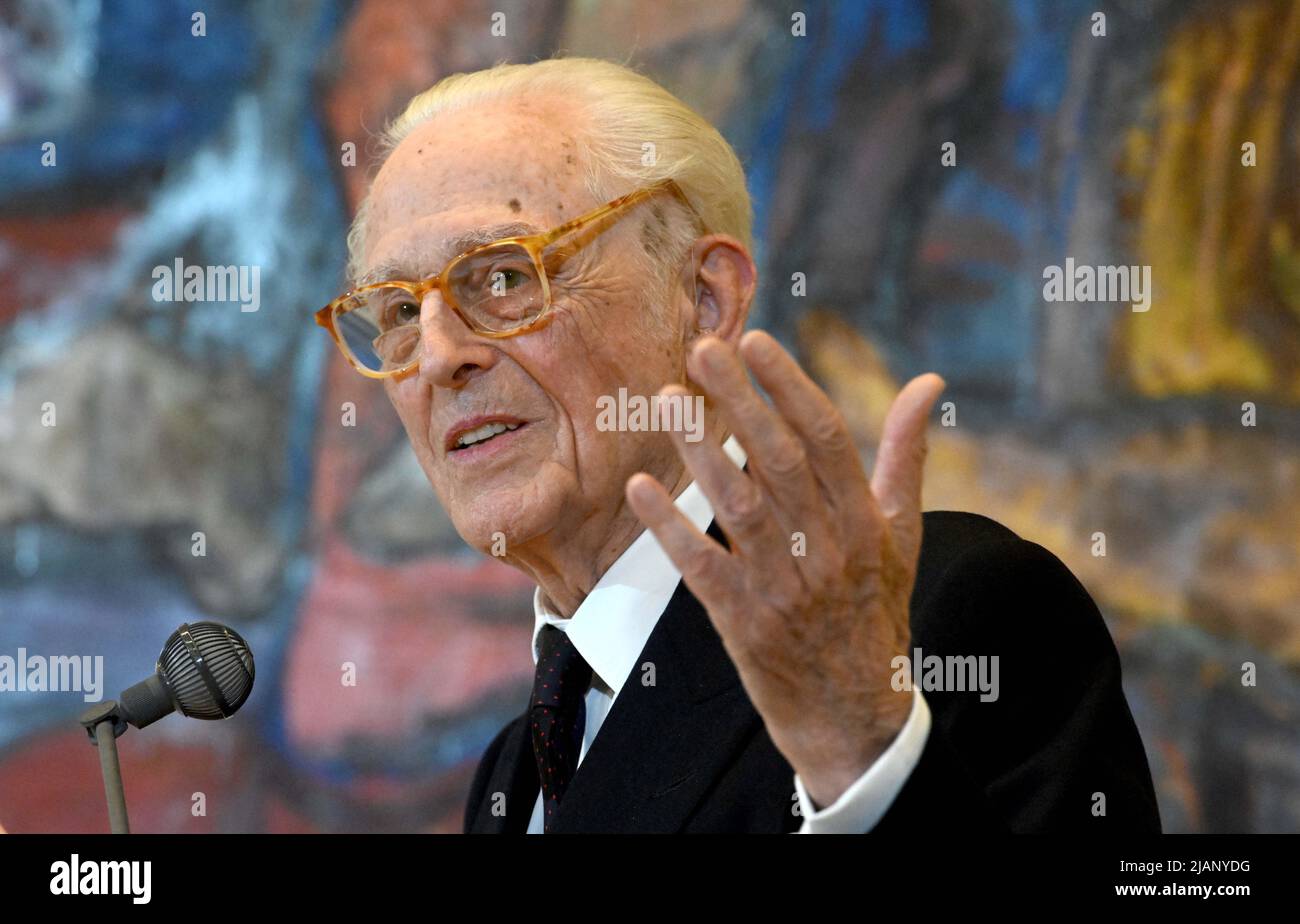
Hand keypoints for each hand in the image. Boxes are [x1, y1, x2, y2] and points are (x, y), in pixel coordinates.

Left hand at [626, 330, 944, 807]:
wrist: (855, 715)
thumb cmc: (875, 611)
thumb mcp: (903, 535)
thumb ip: (905, 454)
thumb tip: (928, 381)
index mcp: (865, 521)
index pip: (827, 438)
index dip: (789, 386)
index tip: (756, 341)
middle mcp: (827, 548)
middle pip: (779, 461)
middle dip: (740, 401)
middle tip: (701, 350)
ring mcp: (783, 587)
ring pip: (738, 506)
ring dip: (700, 451)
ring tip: (666, 401)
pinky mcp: (743, 622)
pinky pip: (702, 567)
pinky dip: (672, 527)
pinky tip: (641, 488)